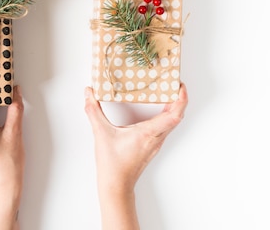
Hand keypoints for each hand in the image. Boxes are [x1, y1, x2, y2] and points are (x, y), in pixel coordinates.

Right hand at [84, 83, 187, 228]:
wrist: (116, 185)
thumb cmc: (112, 164)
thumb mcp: (101, 133)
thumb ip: (93, 111)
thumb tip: (89, 94)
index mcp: (148, 133)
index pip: (173, 115)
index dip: (181, 99)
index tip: (180, 86)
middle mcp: (156, 138)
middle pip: (177, 117)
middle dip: (180, 99)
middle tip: (175, 85)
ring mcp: (155, 143)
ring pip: (172, 124)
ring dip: (174, 108)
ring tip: (168, 94)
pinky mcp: (151, 147)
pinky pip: (164, 129)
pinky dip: (166, 117)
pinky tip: (157, 112)